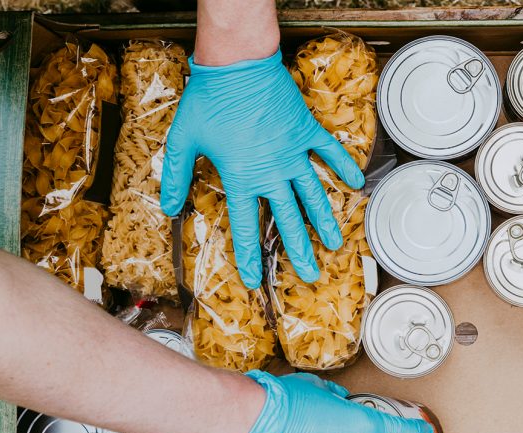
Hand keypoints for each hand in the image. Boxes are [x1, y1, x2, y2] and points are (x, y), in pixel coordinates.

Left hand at [161, 51, 364, 288]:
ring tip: (334, 244)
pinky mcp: (306, 130)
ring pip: (314, 194)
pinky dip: (343, 167)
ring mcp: (294, 151)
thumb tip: (167, 206)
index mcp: (242, 176)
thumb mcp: (183, 139)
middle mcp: (272, 170)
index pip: (246, 226)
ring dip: (325, 221)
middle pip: (289, 219)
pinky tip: (356, 184)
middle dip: (299, 251)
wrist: (238, 63)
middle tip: (309, 276)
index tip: (254, 279)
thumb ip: (175, 175)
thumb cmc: (209, 99)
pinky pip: (329, 152)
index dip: (249, 256)